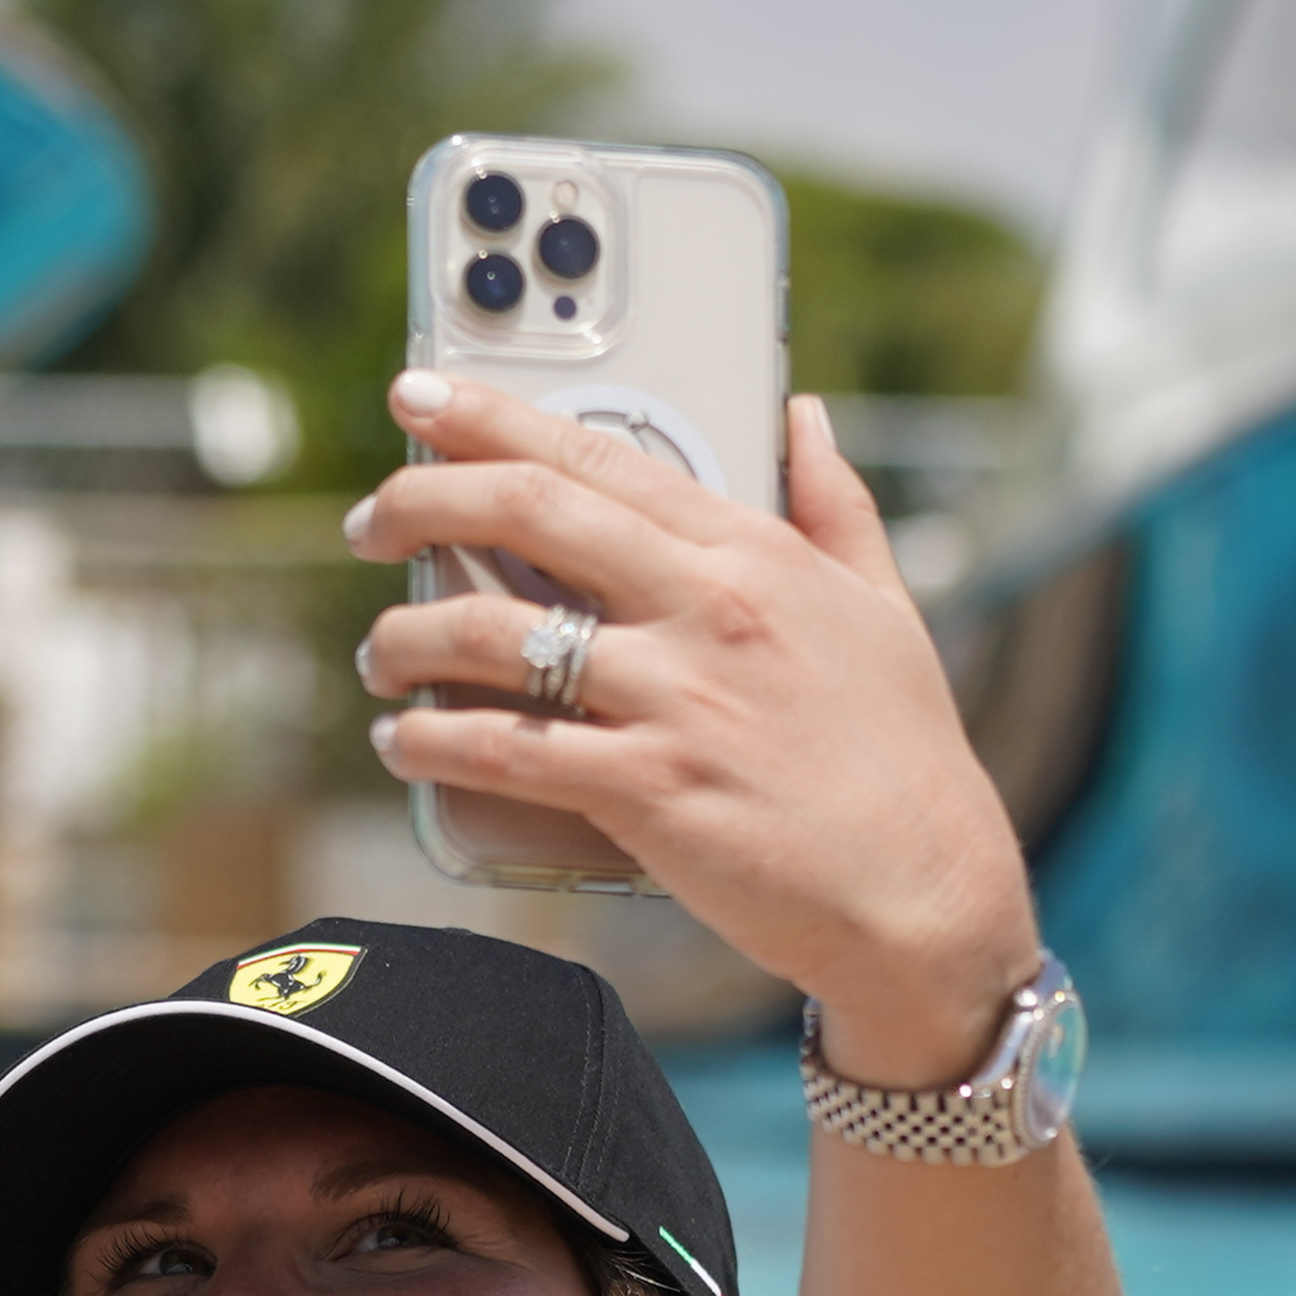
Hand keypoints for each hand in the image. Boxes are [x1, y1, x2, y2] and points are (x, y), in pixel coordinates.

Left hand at [351, 372, 1042, 1089]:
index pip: (597, 452)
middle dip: (419, 503)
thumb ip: (836, 504)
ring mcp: (676, 700)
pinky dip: (432, 742)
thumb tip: (804, 413)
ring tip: (378, 654)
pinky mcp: (648, 791)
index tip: (419, 399)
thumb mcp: (885, 607)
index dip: (489, 417)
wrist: (927, 896)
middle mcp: (708, 608)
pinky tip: (402, 741)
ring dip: (407, 637)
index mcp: (755, 552)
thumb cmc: (904, 756)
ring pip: (493, 633)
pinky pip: (504, 750)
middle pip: (527, 513)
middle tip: (367, 522)